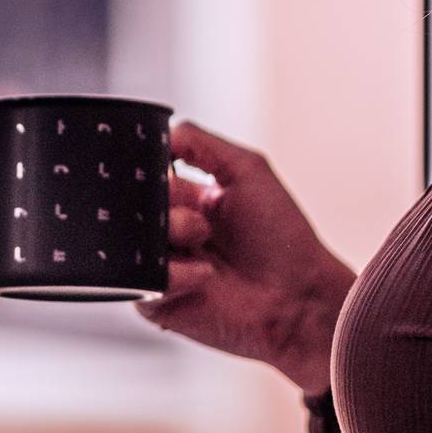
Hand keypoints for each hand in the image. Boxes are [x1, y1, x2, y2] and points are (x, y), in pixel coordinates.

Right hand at [134, 119, 356, 397]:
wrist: (299, 298)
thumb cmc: (282, 237)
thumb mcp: (247, 170)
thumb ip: (200, 143)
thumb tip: (159, 132)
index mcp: (185, 197)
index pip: (146, 173)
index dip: (150, 170)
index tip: (158, 170)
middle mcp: (169, 228)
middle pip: (134, 202)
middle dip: (160, 200)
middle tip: (196, 212)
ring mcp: (161, 263)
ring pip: (132, 237)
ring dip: (170, 232)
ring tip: (203, 240)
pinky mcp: (157, 300)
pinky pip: (140, 279)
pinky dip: (176, 272)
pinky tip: (206, 275)